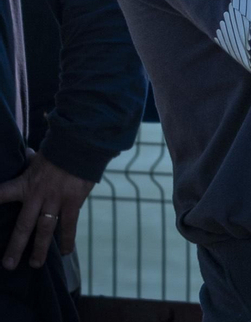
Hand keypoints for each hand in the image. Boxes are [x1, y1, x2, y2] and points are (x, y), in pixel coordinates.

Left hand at [0, 152, 92, 269]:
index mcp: (25, 184)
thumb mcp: (39, 156)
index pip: (2, 194)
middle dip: (15, 246)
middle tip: (8, 265)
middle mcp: (38, 196)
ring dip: (40, 249)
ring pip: (45, 230)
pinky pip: (69, 225)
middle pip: (23, 225)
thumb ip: (31, 160)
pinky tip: (66, 252)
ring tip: (35, 264)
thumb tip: (26, 153)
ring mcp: (56, 201)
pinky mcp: (73, 202)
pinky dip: (68, 239)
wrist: (83, 145)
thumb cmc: (59, 150)